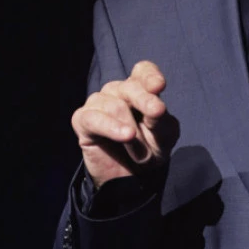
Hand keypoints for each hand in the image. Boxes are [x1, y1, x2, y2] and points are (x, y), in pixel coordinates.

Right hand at [71, 60, 179, 188]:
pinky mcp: (82, 120)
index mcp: (140, 89)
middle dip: (146, 100)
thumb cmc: (150, 149)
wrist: (132, 177)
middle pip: (130, 86)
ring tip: (140, 151)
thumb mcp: (165, 135)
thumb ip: (163, 120)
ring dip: (133, 130)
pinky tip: (125, 136)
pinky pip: (94, 118)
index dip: (149, 75)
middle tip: (157, 113)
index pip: (143, 71)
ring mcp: (99, 103)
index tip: (159, 86)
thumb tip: (156, 109)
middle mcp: (118, 92)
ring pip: (115, 105)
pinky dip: (112, 127)